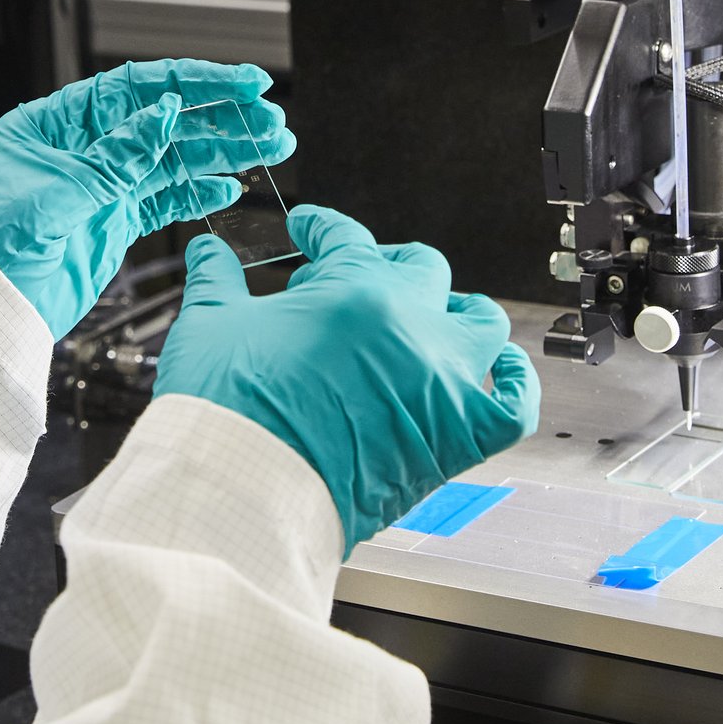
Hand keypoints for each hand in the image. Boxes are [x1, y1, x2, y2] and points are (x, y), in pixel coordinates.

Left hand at [0, 59, 293, 337]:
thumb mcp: (55, 193)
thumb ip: (115, 157)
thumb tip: (165, 113)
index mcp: (57, 123)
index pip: (139, 88)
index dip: (196, 82)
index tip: (246, 82)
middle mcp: (82, 148)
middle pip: (166, 121)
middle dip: (222, 119)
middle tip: (272, 122)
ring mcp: (99, 187)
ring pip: (173, 160)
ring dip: (222, 153)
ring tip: (270, 148)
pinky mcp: (109, 224)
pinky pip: (163, 201)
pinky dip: (198, 192)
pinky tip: (230, 185)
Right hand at [155, 203, 539, 551]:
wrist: (243, 494)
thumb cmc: (228, 415)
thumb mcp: (209, 326)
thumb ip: (215, 279)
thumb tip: (209, 252)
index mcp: (353, 290)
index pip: (345, 237)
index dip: (323, 229)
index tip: (311, 233)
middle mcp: (409, 325)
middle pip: (420, 269)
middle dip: (387, 264)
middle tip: (357, 279)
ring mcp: (441, 381)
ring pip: (481, 324)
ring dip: (460, 314)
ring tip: (435, 318)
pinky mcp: (458, 438)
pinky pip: (514, 403)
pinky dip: (514, 384)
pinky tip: (501, 373)